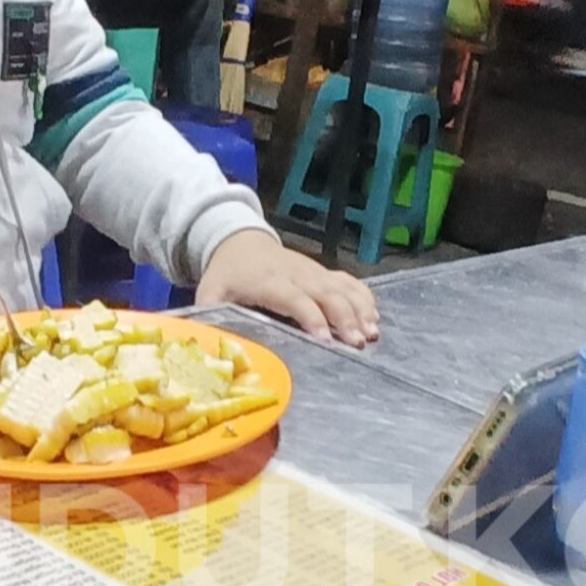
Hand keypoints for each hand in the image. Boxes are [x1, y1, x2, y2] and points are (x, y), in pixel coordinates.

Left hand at [195, 228, 379, 345]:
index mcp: (269, 281)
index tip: (325, 340)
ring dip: (360, 310)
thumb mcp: (210, 293)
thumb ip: (211, 316)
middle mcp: (297, 274)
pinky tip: (375, 317)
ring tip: (372, 333)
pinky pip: (349, 281)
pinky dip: (364, 297)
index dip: (311, 318)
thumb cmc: (227, 274)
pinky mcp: (323, 271)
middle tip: (358, 343)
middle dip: (345, 318)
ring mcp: (314, 271)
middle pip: (327, 294)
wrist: (240, 240)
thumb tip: (212, 345)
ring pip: (343, 288)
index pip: (295, 299)